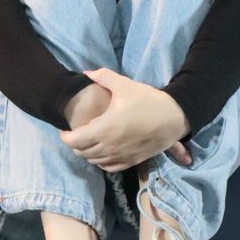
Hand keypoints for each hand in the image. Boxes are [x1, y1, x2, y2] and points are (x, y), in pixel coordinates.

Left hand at [59, 67, 192, 172]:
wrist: (174, 118)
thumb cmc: (148, 101)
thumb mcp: (124, 85)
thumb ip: (103, 77)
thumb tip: (86, 73)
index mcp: (104, 129)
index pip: (74, 141)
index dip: (65, 137)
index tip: (65, 129)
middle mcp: (109, 146)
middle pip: (82, 153)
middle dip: (76, 144)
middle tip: (77, 133)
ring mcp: (120, 156)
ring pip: (94, 161)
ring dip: (88, 152)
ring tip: (90, 140)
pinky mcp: (131, 161)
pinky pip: (109, 167)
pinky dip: (101, 161)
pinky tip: (103, 152)